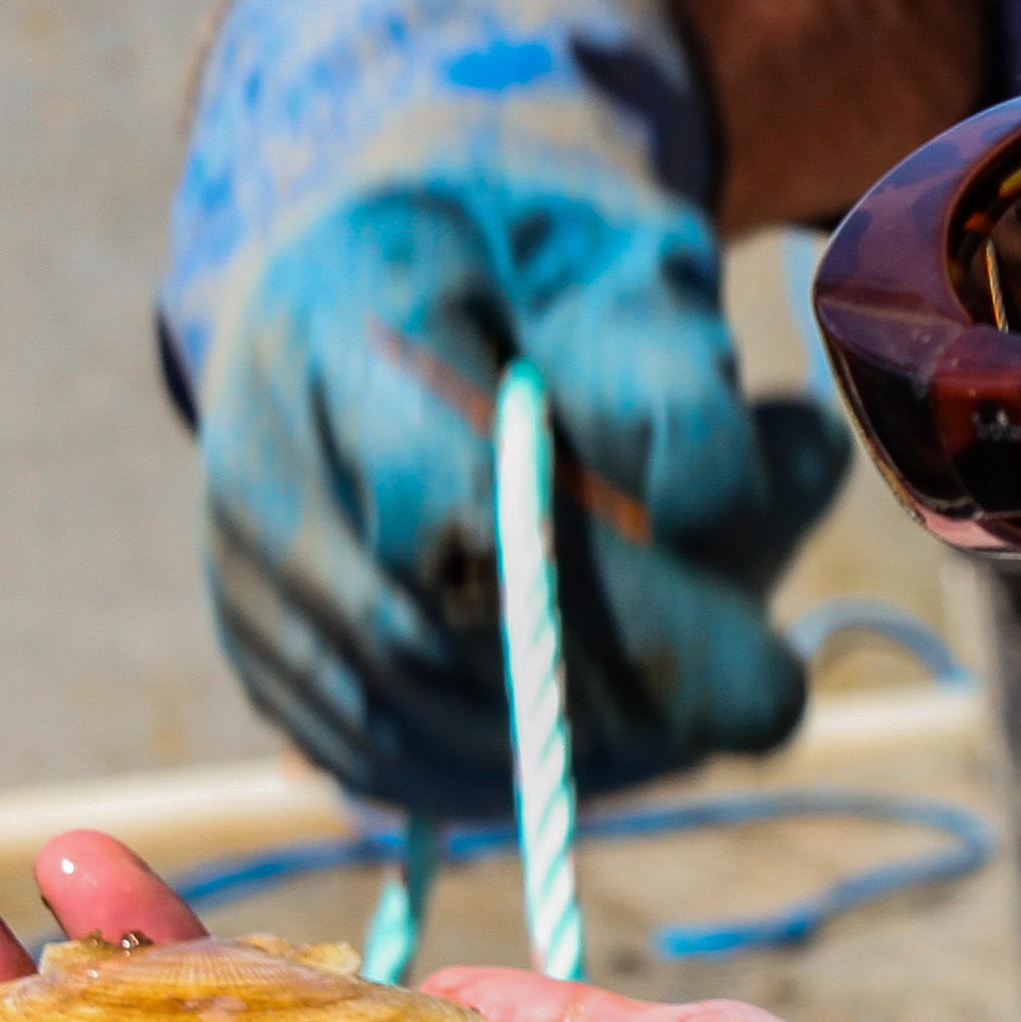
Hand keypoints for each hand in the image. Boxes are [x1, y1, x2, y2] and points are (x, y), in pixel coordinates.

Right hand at [159, 0, 850, 821]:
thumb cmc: (546, 257)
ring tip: (719, 687)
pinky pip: (394, 763)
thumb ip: (666, 361)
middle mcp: (257, 451)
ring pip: (415, 725)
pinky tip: (637, 722)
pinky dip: (529, 768)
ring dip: (589, 743)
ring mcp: (247, 572)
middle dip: (626, 697)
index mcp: (341, 304)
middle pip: (432, 639)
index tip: (773, 667)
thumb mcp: (629, 253)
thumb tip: (706, 499)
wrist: (405, 271)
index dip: (623, 611)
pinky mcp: (271, 659)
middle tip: (770, 695)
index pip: (456, 505)